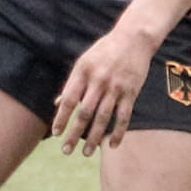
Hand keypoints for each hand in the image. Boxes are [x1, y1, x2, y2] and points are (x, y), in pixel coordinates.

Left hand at [52, 23, 156, 154]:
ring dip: (93, 138)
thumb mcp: (84, 61)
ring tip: (86, 153)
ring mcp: (116, 87)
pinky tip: (111, 145)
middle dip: (74, 134)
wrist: (134, 38)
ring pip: (103, 118)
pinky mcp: (131, 92)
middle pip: (84, 113)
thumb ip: (72, 83)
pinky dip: (118, 132)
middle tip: (66, 151)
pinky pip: (123, 117)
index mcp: (83, 72)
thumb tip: (57, 104)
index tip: (56, 133)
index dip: (61, 118)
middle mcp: (98, 81)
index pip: (69, 100)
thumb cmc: (105, 50)